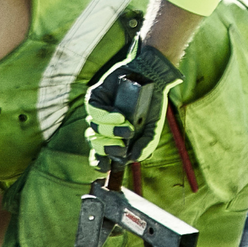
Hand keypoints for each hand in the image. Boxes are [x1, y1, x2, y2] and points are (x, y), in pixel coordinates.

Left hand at [87, 40, 184, 168]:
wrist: (153, 79)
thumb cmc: (151, 106)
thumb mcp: (152, 130)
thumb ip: (145, 146)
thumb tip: (132, 159)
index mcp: (114, 137)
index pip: (99, 154)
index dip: (99, 162)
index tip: (106, 166)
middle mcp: (103, 126)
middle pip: (95, 143)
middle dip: (107, 148)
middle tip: (121, 147)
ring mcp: (98, 112)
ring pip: (94, 128)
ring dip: (111, 131)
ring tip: (128, 127)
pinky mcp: (95, 98)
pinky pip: (94, 111)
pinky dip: (106, 116)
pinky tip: (120, 115)